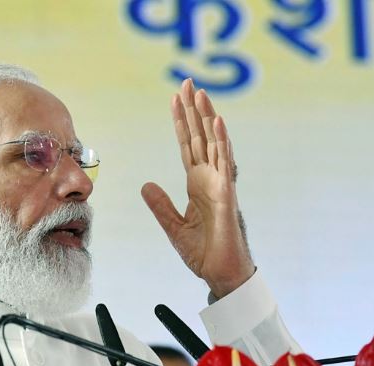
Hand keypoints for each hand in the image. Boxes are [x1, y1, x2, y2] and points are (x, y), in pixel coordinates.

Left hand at [141, 79, 254, 297]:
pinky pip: (224, 163)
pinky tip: (216, 122)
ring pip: (214, 143)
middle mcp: (210, 179)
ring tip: (200, 93)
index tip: (175, 99)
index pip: (188, 146)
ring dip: (207, 117)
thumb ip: (161, 205)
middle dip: (193, 110)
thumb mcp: (174, 226)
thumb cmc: (204, 253)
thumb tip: (146, 184)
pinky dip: (221, 142)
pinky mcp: (227, 195)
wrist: (220, 275)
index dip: (181, 123)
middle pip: (200, 137)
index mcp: (198, 185)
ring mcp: (221, 185)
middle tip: (188, 82)